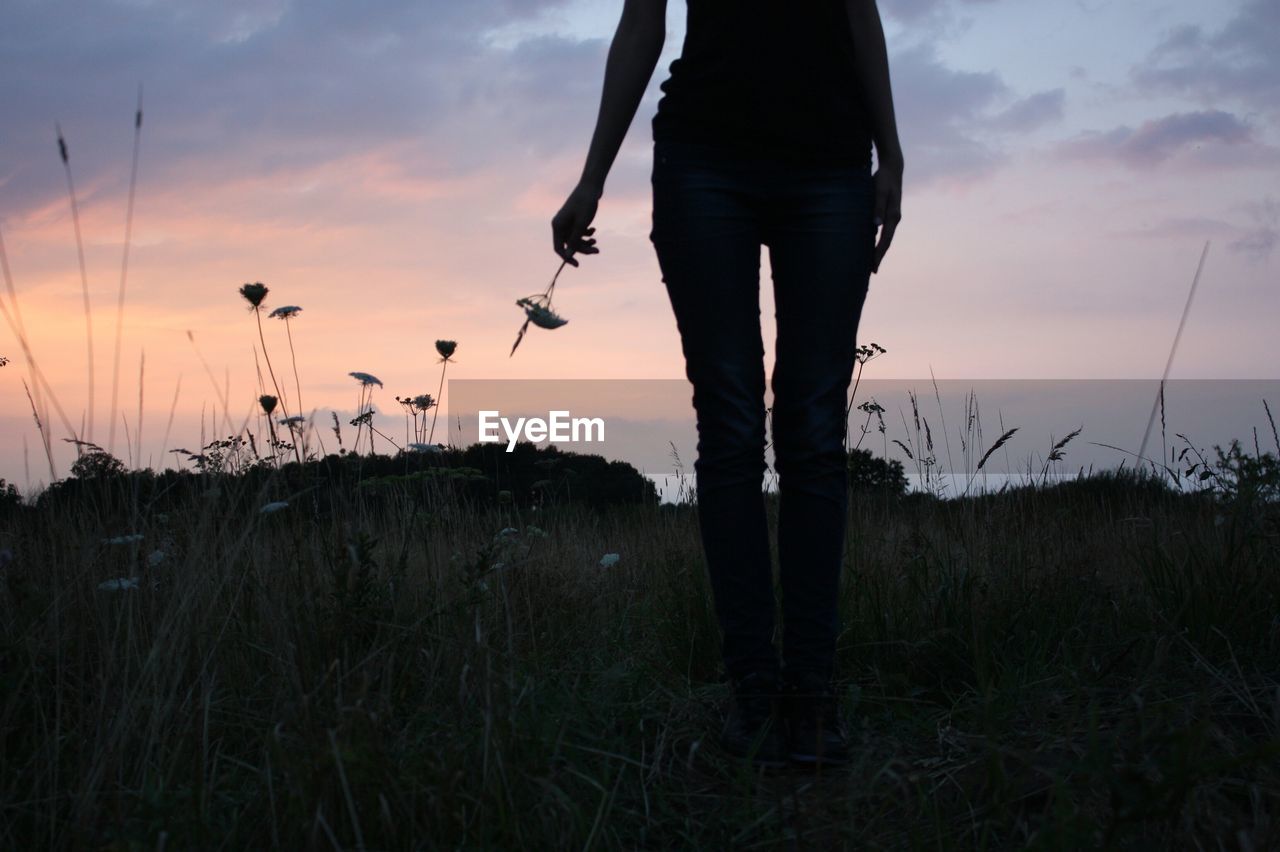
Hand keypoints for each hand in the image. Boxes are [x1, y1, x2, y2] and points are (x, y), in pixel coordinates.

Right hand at [551, 183, 600, 266]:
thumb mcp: (581, 224)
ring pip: (575, 239)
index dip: (567, 257)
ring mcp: (567, 222)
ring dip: (586, 242)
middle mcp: (560, 224)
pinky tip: (593, 229)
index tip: (578, 264)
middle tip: (597, 250)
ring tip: (596, 241)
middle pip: (569, 244)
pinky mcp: (574, 219)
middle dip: (582, 249)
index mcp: (557, 225)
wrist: (591, 186)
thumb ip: (574, 240)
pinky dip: (586, 234)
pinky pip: (578, 232)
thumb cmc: (586, 203)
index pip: (558, 248)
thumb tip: (569, 255)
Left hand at [871, 157, 901, 273]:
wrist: (893, 168)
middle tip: (871, 271)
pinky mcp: (887, 214)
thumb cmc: (884, 179)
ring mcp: (892, 217)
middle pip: (886, 242)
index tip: (873, 267)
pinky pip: (882, 231)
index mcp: (893, 216)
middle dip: (879, 256)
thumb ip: (877, 207)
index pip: (885, 240)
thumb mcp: (879, 191)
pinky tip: (868, 245)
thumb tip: (876, 226)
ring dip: (878, 250)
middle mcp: (894, 219)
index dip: (879, 254)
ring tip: (870, 262)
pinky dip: (876, 240)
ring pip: (885, 238)